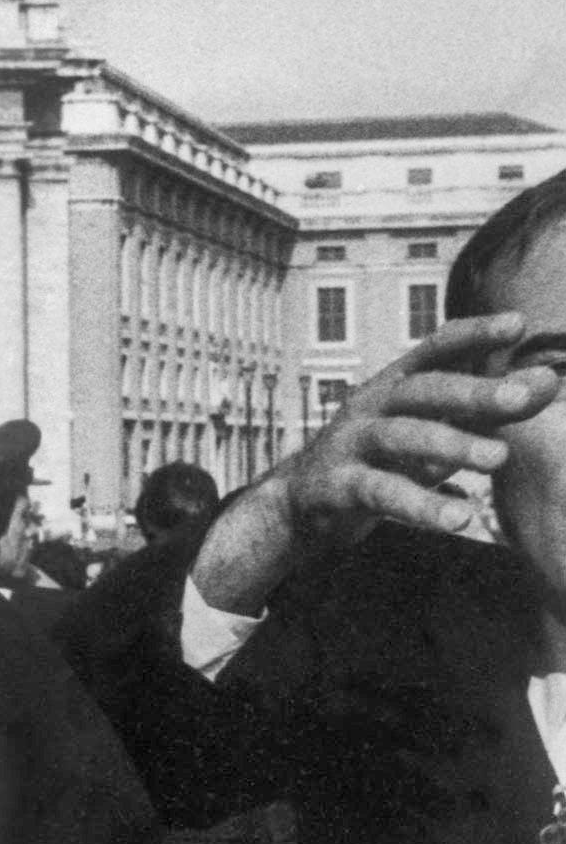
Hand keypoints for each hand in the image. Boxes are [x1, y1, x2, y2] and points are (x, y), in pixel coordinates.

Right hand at [193, 314, 557, 615]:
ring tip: (497, 459)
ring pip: (402, 437)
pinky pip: (381, 493)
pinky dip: (422, 505)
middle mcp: (371, 405)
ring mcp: (350, 444)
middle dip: (472, 392)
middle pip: (423, 390)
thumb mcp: (434, 426)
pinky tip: (461, 518)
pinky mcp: (337, 487)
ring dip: (451, 445)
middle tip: (520, 399)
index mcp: (397, 383)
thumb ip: (489, 407)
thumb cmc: (382, 457)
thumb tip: (550, 381)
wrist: (303, 502)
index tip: (517, 325)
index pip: (436, 349)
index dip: (474, 335)